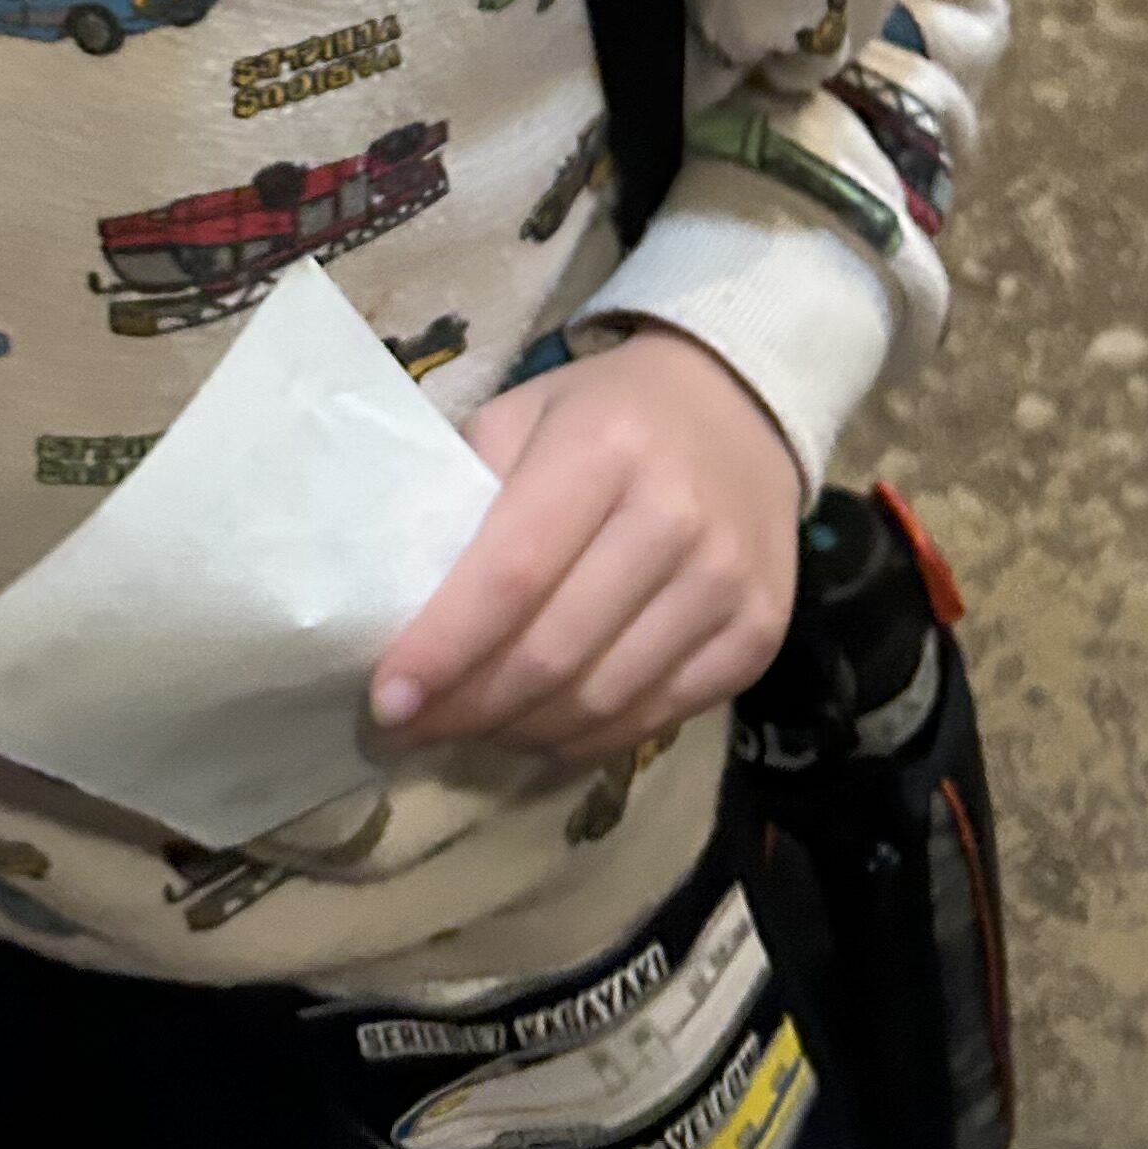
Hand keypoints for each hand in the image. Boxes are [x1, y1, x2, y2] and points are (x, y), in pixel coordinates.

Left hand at [371, 325, 800, 760]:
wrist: (739, 409)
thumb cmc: (605, 414)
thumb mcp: (526, 416)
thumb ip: (468, 493)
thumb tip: (401, 600)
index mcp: (603, 447)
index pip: (513, 573)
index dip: (445, 648)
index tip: (387, 699)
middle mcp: (675, 517)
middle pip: (555, 652)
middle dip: (469, 706)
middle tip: (414, 726)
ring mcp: (728, 583)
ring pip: (604, 700)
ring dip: (521, 732)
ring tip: (469, 729)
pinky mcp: (760, 636)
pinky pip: (656, 718)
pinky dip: (586, 739)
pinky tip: (540, 729)